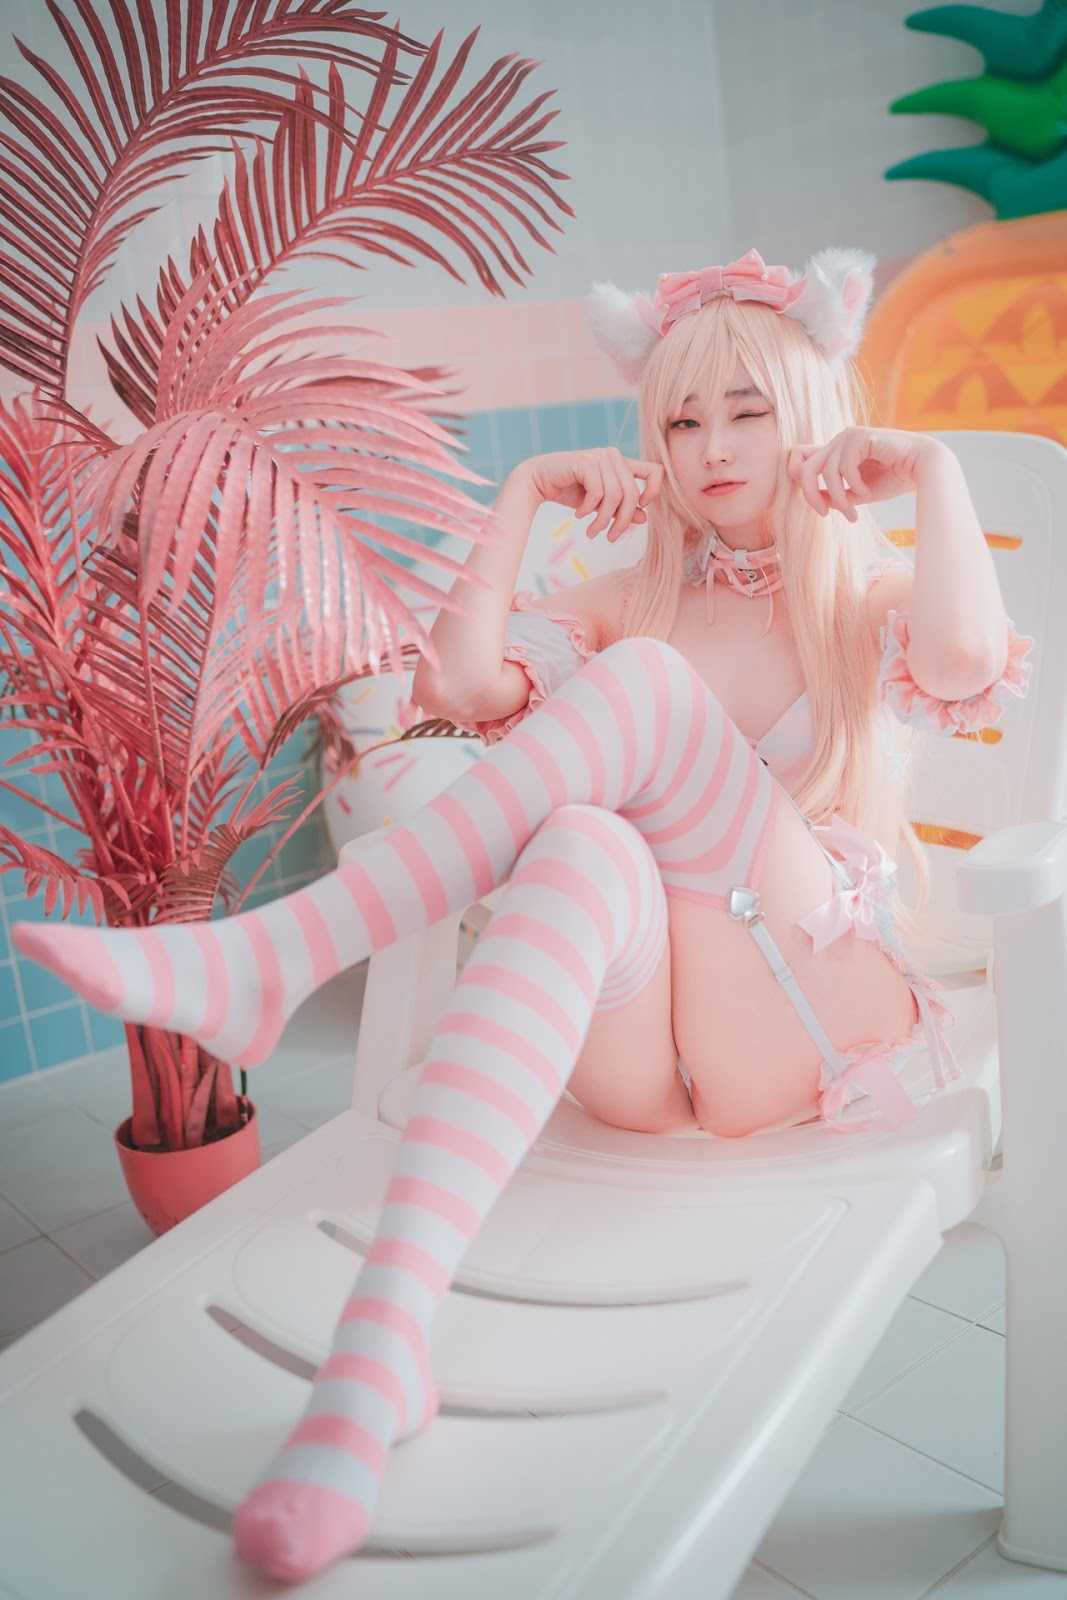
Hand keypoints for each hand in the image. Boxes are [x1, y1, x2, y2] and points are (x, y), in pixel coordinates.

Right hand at [517, 447, 664, 540]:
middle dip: (622, 521)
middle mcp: (613, 455)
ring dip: (603, 520)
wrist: (537, 481)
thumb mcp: (600, 505)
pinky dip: (589, 509)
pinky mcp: (586, 461)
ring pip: (616, 496)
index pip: (655, 471)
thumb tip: (644, 517)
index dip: (654, 491)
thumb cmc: (570, 491)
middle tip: (610, 538)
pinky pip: (598, 492)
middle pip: (632, 493)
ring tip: (591, 532)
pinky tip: (578, 515)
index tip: (641, 509)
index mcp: (621, 462)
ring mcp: (600, 456)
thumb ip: (620, 508)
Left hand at [787, 427, 940, 523]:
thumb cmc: (893, 479)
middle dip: (811, 495)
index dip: (799, 480)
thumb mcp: (857, 492)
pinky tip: (868, 491)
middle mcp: (839, 440)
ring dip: (839, 496)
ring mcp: (849, 436)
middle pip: (805, 466)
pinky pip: (844, 467)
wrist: (923, 468)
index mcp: (836, 451)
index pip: (800, 458)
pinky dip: (854, 485)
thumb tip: (814, 499)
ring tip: (853, 510)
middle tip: (825, 514)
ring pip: (826, 471)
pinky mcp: (860, 436)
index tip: (819, 506)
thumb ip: (835, 495)